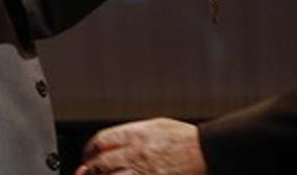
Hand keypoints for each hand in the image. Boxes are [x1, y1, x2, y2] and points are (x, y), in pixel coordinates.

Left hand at [78, 118, 205, 174]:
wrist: (209, 151)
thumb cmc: (187, 141)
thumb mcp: (159, 126)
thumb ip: (136, 134)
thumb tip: (115, 143)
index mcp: (136, 135)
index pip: (100, 142)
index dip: (89, 152)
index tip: (87, 159)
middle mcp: (135, 153)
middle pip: (98, 164)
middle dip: (89, 172)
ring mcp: (142, 171)